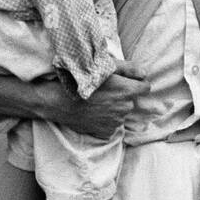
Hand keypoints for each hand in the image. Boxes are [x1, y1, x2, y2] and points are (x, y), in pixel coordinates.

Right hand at [0, 69, 147, 138]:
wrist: (55, 100)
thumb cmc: (78, 79)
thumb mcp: (103, 67)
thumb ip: (128, 69)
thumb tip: (145, 73)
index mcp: (127, 90)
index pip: (145, 87)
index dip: (136, 84)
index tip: (125, 83)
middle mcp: (124, 107)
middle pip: (131, 101)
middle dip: (121, 96)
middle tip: (103, 92)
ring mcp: (115, 122)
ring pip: (120, 114)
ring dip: (112, 109)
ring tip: (94, 102)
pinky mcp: (105, 132)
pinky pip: (110, 127)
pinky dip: (103, 122)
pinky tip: (91, 114)